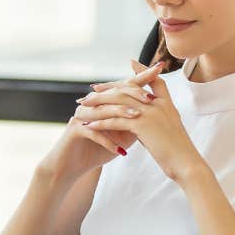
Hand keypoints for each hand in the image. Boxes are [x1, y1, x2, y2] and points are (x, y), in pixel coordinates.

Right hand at [39, 60, 166, 181]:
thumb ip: (136, 121)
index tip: (159, 68)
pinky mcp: (75, 130)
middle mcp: (92, 103)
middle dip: (133, 94)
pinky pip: (94, 132)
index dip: (142, 77)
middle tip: (150, 98)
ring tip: (137, 118)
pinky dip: (108, 142)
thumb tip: (157, 110)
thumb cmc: (99, 149)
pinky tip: (121, 150)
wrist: (75, 166)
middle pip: (114, 93)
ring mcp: (82, 115)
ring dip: (121, 114)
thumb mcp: (123, 134)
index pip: (125, 85)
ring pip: (104, 110)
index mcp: (104, 101)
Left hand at [80, 59, 203, 182]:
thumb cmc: (179, 153)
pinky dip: (101, 123)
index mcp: (167, 104)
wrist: (186, 164)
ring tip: (84, 107)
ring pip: (119, 103)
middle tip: (92, 90)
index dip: (143, 71)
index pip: (155, 80)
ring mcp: (151, 113)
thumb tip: (143, 122)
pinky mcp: (142, 126)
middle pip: (129, 88)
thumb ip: (157, 121)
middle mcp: (159, 104)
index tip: (131, 64)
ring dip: (99, 105)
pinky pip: (116, 121)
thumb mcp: (171, 131)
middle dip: (109, 88)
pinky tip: (89, 126)